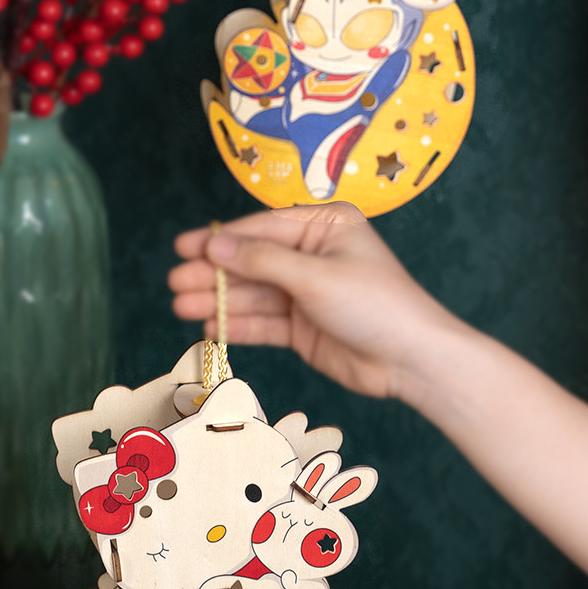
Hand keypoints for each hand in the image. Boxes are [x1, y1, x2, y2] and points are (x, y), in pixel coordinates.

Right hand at [169, 202, 457, 400]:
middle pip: (251, 262)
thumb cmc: (376, 304)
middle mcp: (312, 256)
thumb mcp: (315, 276)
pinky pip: (261, 322)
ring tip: (180, 305)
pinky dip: (235, 325)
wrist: (412, 361)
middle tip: (174, 281)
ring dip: (217, 300)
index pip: (261, 229)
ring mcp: (305, 293)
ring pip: (252, 294)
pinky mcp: (302, 328)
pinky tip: (208, 327)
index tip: (183, 246)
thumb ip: (261, 261)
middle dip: (213, 273)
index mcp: (324, 227)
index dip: (221, 239)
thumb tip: (214, 245)